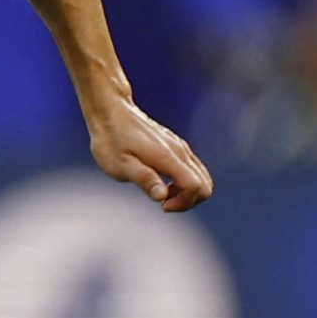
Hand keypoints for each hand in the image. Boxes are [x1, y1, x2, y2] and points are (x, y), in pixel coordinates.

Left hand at [87, 95, 213, 211]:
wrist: (111, 112)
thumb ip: (144, 179)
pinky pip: (193, 169)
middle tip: (163, 203)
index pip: (196, 186)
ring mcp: (180, 148)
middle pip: (205, 185)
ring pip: (202, 178)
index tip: (162, 205)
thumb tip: (162, 196)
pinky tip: (161, 181)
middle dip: (188, 201)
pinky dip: (184, 183)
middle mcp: (180, 152)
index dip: (183, 203)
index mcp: (168, 158)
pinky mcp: (176, 146)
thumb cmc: (111, 140)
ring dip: (187, 193)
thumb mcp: (121, 165)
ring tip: (161, 192)